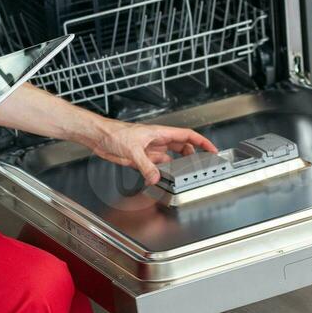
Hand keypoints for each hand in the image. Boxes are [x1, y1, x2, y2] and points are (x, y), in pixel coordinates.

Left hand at [84, 120, 218, 184]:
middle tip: (201, 166)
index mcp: (160, 133)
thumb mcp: (133, 150)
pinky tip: (161, 179)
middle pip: (182, 147)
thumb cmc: (114, 133)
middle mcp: (157, 141)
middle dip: (193, 155)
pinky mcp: (142, 158)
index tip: (212, 149)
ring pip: (170, 158)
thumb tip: (155, 177)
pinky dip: (161, 173)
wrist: (99, 137)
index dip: (202, 141)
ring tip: (183, 175)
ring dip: (176, 166)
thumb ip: (145, 165)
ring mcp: (150, 150)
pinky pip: (157, 166)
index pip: (187, 135)